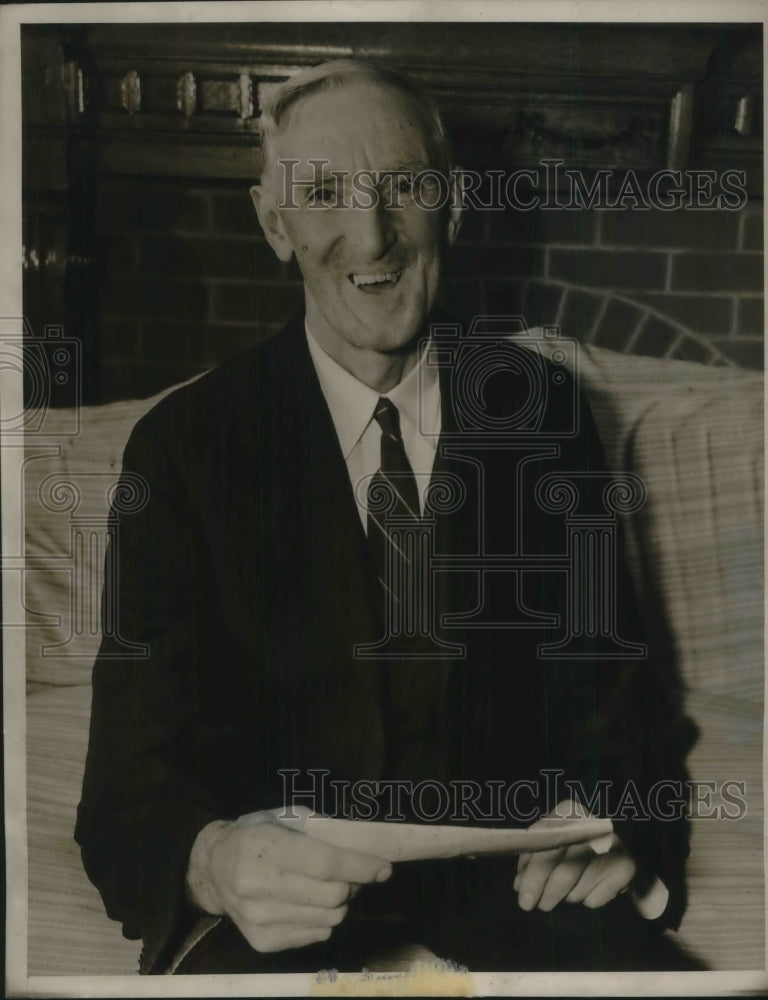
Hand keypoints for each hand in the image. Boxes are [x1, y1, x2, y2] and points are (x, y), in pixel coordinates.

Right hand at [201, 811, 391, 952]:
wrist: (213, 869)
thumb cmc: (255, 835)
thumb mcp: (281, 819)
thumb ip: (319, 832)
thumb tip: (363, 851)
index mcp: (264, 847)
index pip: (324, 863)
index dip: (360, 866)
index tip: (384, 868)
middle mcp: (257, 886)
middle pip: (332, 895)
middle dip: (352, 884)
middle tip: (351, 874)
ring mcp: (258, 919)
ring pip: (328, 919)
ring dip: (339, 903)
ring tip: (327, 888)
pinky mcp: (261, 942)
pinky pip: (315, 935)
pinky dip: (322, 920)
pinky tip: (307, 903)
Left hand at [513, 800, 635, 913]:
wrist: (613, 848)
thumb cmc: (569, 843)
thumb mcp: (547, 842)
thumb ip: (531, 860)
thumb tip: (520, 885)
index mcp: (568, 812)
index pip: (546, 847)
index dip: (532, 874)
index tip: (522, 895)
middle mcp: (593, 827)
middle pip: (565, 872)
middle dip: (545, 893)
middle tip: (533, 905)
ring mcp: (613, 848)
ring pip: (577, 890)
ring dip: (563, 897)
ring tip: (562, 892)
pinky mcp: (626, 869)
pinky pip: (594, 899)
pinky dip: (584, 899)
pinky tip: (586, 888)